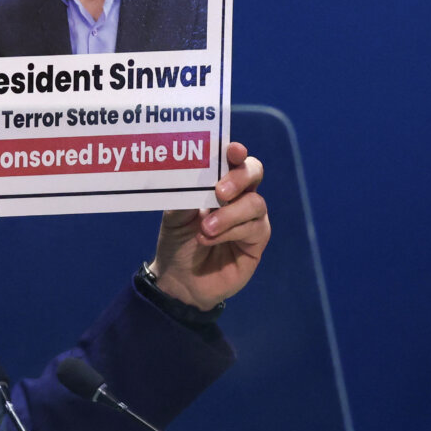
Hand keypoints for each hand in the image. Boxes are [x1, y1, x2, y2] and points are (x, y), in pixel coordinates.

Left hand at [150, 142, 268, 309]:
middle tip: (220, 191)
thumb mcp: (174, 216)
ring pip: (255, 203)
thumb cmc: (177, 242)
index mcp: (217, 183)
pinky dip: (231, 231)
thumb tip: (191, 173)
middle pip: (254, 173)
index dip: (235, 151)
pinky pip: (255, 228)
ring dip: (229, 214)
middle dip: (239, 177)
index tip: (232, 149)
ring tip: (205, 228)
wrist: (179, 280)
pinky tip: (209, 238)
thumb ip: (185, 194)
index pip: (232, 160)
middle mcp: (238, 196)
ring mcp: (250, 218)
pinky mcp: (257, 241)